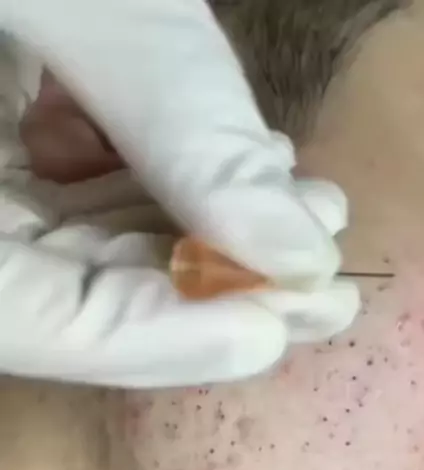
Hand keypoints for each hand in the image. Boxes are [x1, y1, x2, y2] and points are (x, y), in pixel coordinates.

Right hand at [4, 0, 359, 325]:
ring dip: (205, 249)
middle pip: (69, 303)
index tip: (270, 330)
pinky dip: (173, 197)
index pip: (24, 318)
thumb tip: (296, 245)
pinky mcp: (6, 156)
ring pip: (86, 260)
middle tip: (323, 289)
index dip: (147, 339)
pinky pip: (85, 203)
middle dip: (206, 298)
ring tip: (307, 223)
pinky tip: (249, 176)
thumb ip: (174, 108)